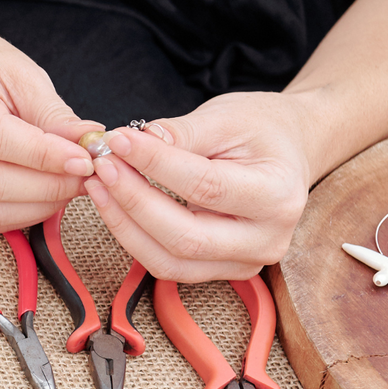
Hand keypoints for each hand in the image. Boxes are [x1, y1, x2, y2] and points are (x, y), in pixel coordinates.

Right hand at [0, 21, 96, 230]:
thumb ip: (54, 116)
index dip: (43, 156)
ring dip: (37, 205)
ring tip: (68, 186)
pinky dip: (21, 213)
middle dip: (47, 186)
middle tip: (85, 177)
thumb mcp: (23, 76)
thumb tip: (89, 146)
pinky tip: (43, 196)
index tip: (83, 160)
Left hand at [82, 92, 315, 280]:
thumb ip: (182, 133)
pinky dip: (134, 238)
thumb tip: (133, 143)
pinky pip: (167, 265)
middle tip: (101, 165)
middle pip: (184, 236)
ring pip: (169, 260)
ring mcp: (244, 263)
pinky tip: (113, 206)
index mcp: (278, 197)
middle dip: (133, 201)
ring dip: (124, 224)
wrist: (289, 152)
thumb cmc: (262, 131)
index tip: (118, 140)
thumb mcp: (228, 117)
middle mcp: (266, 240)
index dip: (154, 164)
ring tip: (98, 185)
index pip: (204, 186)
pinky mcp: (221, 271)